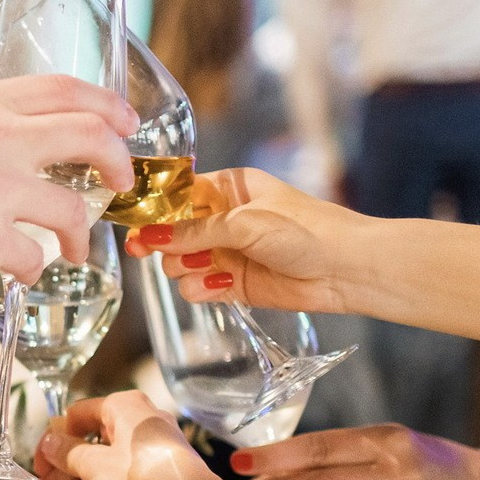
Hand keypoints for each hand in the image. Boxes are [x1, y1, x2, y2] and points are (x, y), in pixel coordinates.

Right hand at [0, 75, 136, 288]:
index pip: (62, 88)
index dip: (105, 105)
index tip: (121, 122)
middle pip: (91, 135)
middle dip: (119, 160)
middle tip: (121, 180)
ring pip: (73, 207)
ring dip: (78, 232)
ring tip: (68, 248)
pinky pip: (34, 256)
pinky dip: (34, 268)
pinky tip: (21, 273)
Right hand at [12, 392, 216, 479]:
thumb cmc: (143, 472)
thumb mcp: (95, 462)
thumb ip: (67, 454)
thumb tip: (49, 442)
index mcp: (122, 409)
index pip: (77, 419)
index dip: (52, 446)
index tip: (36, 472)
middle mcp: (134, 432)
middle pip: (84, 461)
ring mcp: (145, 465)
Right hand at [125, 168, 374, 312]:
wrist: (345, 269)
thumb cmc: (305, 231)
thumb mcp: (244, 223)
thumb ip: (194, 232)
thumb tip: (148, 236)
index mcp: (229, 189)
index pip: (178, 195)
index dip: (154, 210)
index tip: (133, 225)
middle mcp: (224, 219)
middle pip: (172, 232)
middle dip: (164, 244)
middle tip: (149, 252)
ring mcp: (228, 252)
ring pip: (180, 263)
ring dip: (183, 268)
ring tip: (203, 268)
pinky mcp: (234, 284)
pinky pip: (198, 287)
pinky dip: (201, 290)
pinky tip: (219, 286)